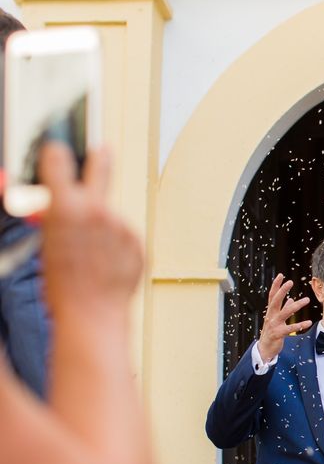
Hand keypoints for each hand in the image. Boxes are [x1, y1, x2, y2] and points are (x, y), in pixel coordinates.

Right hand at [38, 143, 142, 318]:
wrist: (92, 314)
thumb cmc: (62, 286)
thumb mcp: (46, 244)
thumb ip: (52, 217)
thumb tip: (53, 203)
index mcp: (64, 208)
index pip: (59, 161)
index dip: (57, 154)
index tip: (57, 149)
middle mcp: (96, 210)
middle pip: (100, 168)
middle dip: (99, 158)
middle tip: (102, 149)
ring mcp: (121, 225)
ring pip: (110, 215)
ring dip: (102, 225)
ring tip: (92, 254)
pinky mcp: (138, 241)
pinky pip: (124, 236)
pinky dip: (116, 245)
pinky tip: (106, 263)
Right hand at [257, 274, 311, 360]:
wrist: (264, 349)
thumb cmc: (271, 333)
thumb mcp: (276, 319)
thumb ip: (283, 309)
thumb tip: (290, 299)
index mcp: (271, 312)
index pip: (272, 296)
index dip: (276, 285)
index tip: (280, 275)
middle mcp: (271, 316)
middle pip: (275, 301)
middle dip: (282, 290)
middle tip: (290, 281)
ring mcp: (274, 325)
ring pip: (285, 313)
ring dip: (296, 305)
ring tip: (307, 300)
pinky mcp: (278, 334)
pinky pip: (290, 328)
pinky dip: (299, 325)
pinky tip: (309, 322)